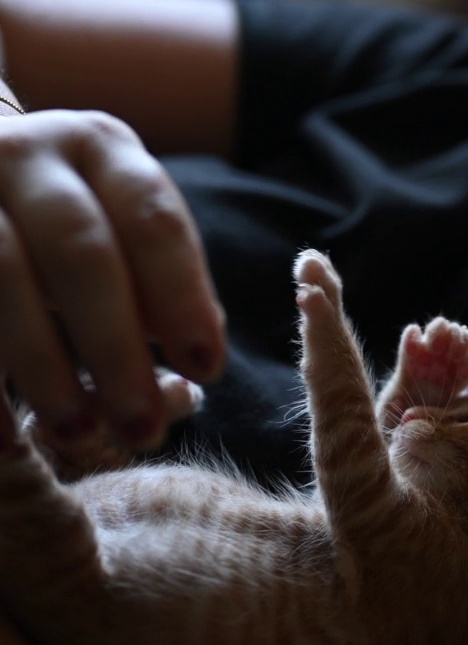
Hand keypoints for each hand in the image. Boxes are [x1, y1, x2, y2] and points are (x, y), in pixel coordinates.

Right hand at [0, 109, 224, 450]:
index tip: (208, 370)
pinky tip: (4, 436)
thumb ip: (161, 282)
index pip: (153, 220)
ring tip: (80, 432)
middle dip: (116, 346)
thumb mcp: (120, 225)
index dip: (183, 298)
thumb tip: (200, 359)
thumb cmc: (67, 219)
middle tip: (143, 426)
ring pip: (2, 275)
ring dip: (43, 366)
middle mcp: (26, 154)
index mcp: (102, 148)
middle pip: (79, 251)